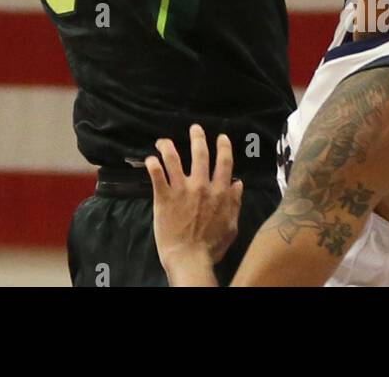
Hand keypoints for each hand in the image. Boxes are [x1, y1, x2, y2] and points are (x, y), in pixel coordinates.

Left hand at [146, 124, 243, 280]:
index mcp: (220, 193)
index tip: (221, 137)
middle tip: (195, 128)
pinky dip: (152, 164)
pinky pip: (156, 175)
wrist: (189, 259)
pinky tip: (150, 159)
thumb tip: (239, 184)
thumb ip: (235, 204)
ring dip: (168, 146)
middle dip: (197, 138)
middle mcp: (202, 186)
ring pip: (174, 159)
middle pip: (200, 154)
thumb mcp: (231, 227)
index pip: (224, 163)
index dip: (223, 147)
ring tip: (163, 141)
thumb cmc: (211, 247)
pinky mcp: (163, 197)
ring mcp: (182, 190)